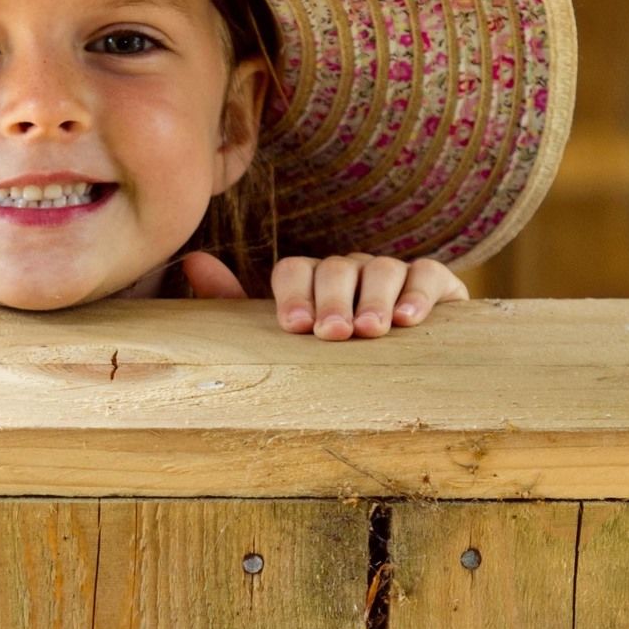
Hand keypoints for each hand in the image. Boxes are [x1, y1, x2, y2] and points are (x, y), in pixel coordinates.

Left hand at [202, 252, 462, 339]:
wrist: (408, 368)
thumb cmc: (335, 356)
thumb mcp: (285, 337)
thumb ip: (236, 304)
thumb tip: (193, 261)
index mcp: (310, 281)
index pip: (294, 270)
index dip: (293, 295)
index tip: (294, 327)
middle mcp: (349, 270)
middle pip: (336, 268)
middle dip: (333, 300)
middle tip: (333, 334)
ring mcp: (392, 273)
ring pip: (381, 268)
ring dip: (374, 299)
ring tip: (371, 332)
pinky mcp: (435, 285)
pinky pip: (427, 274)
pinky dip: (419, 293)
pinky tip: (409, 319)